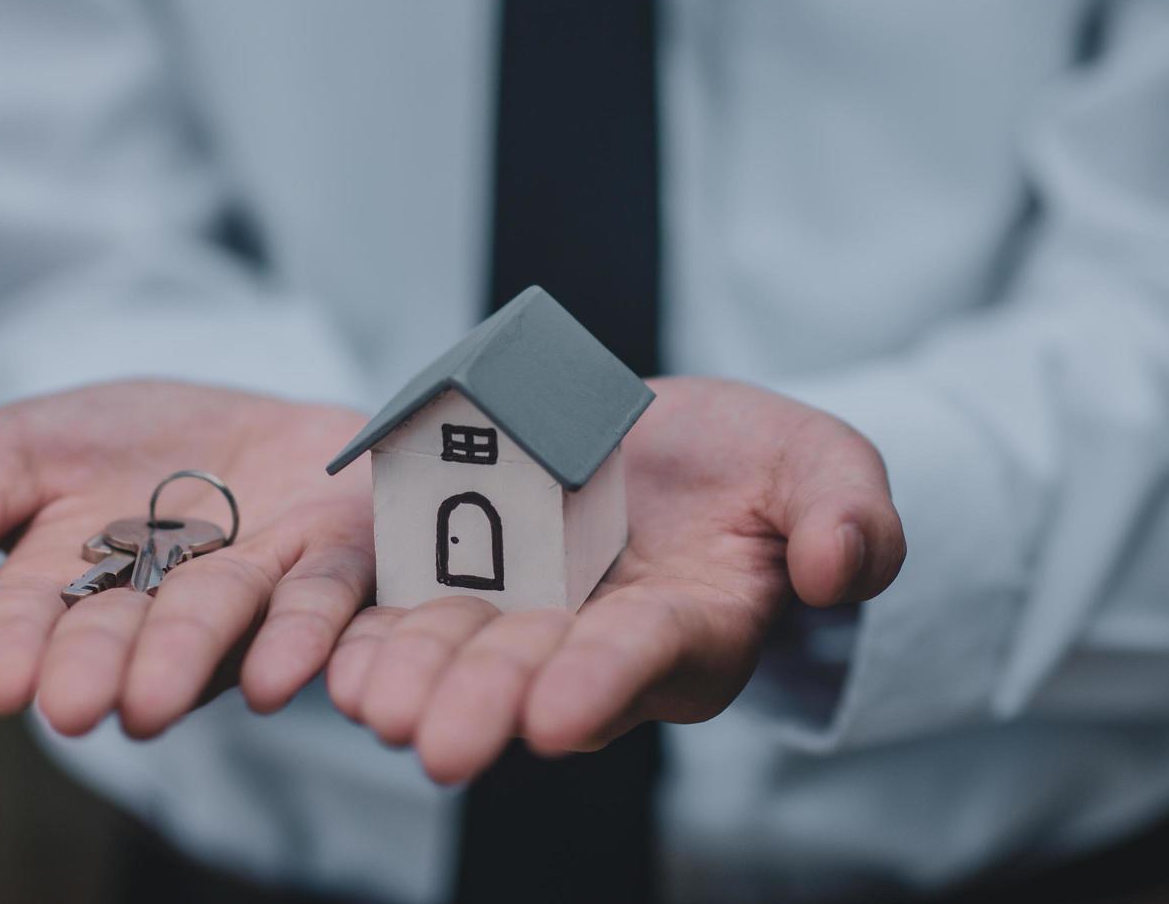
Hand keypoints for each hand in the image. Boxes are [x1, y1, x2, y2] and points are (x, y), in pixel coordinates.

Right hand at [0, 380, 374, 737]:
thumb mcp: (16, 453)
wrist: (232, 417)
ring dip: (184, 662)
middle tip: (73, 704)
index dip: (12, 653)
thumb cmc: (112, 445)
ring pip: (213, 627)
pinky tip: (281, 676)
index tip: (1, 680)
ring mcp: (244, 591)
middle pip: (119, 641)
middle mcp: (154, 613)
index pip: (23, 627)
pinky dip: (297, 639)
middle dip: (95, 668)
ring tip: (152, 699)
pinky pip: (315, 604)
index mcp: (66, 593)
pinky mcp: (322, 563)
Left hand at [324, 377, 905, 782]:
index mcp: (692, 626)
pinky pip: (416, 602)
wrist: (679, 439)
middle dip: (485, 701)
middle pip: (538, 669)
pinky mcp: (473, 571)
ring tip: (365, 700)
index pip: (649, 656)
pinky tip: (331, 655)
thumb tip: (839, 568)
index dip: (603, 681)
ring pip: (465, 645)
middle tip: (431, 740)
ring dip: (414, 675)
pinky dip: (376, 628)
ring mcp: (530, 606)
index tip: (555, 718)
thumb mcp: (824, 469)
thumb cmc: (764, 468)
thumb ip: (848, 517)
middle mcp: (600, 638)